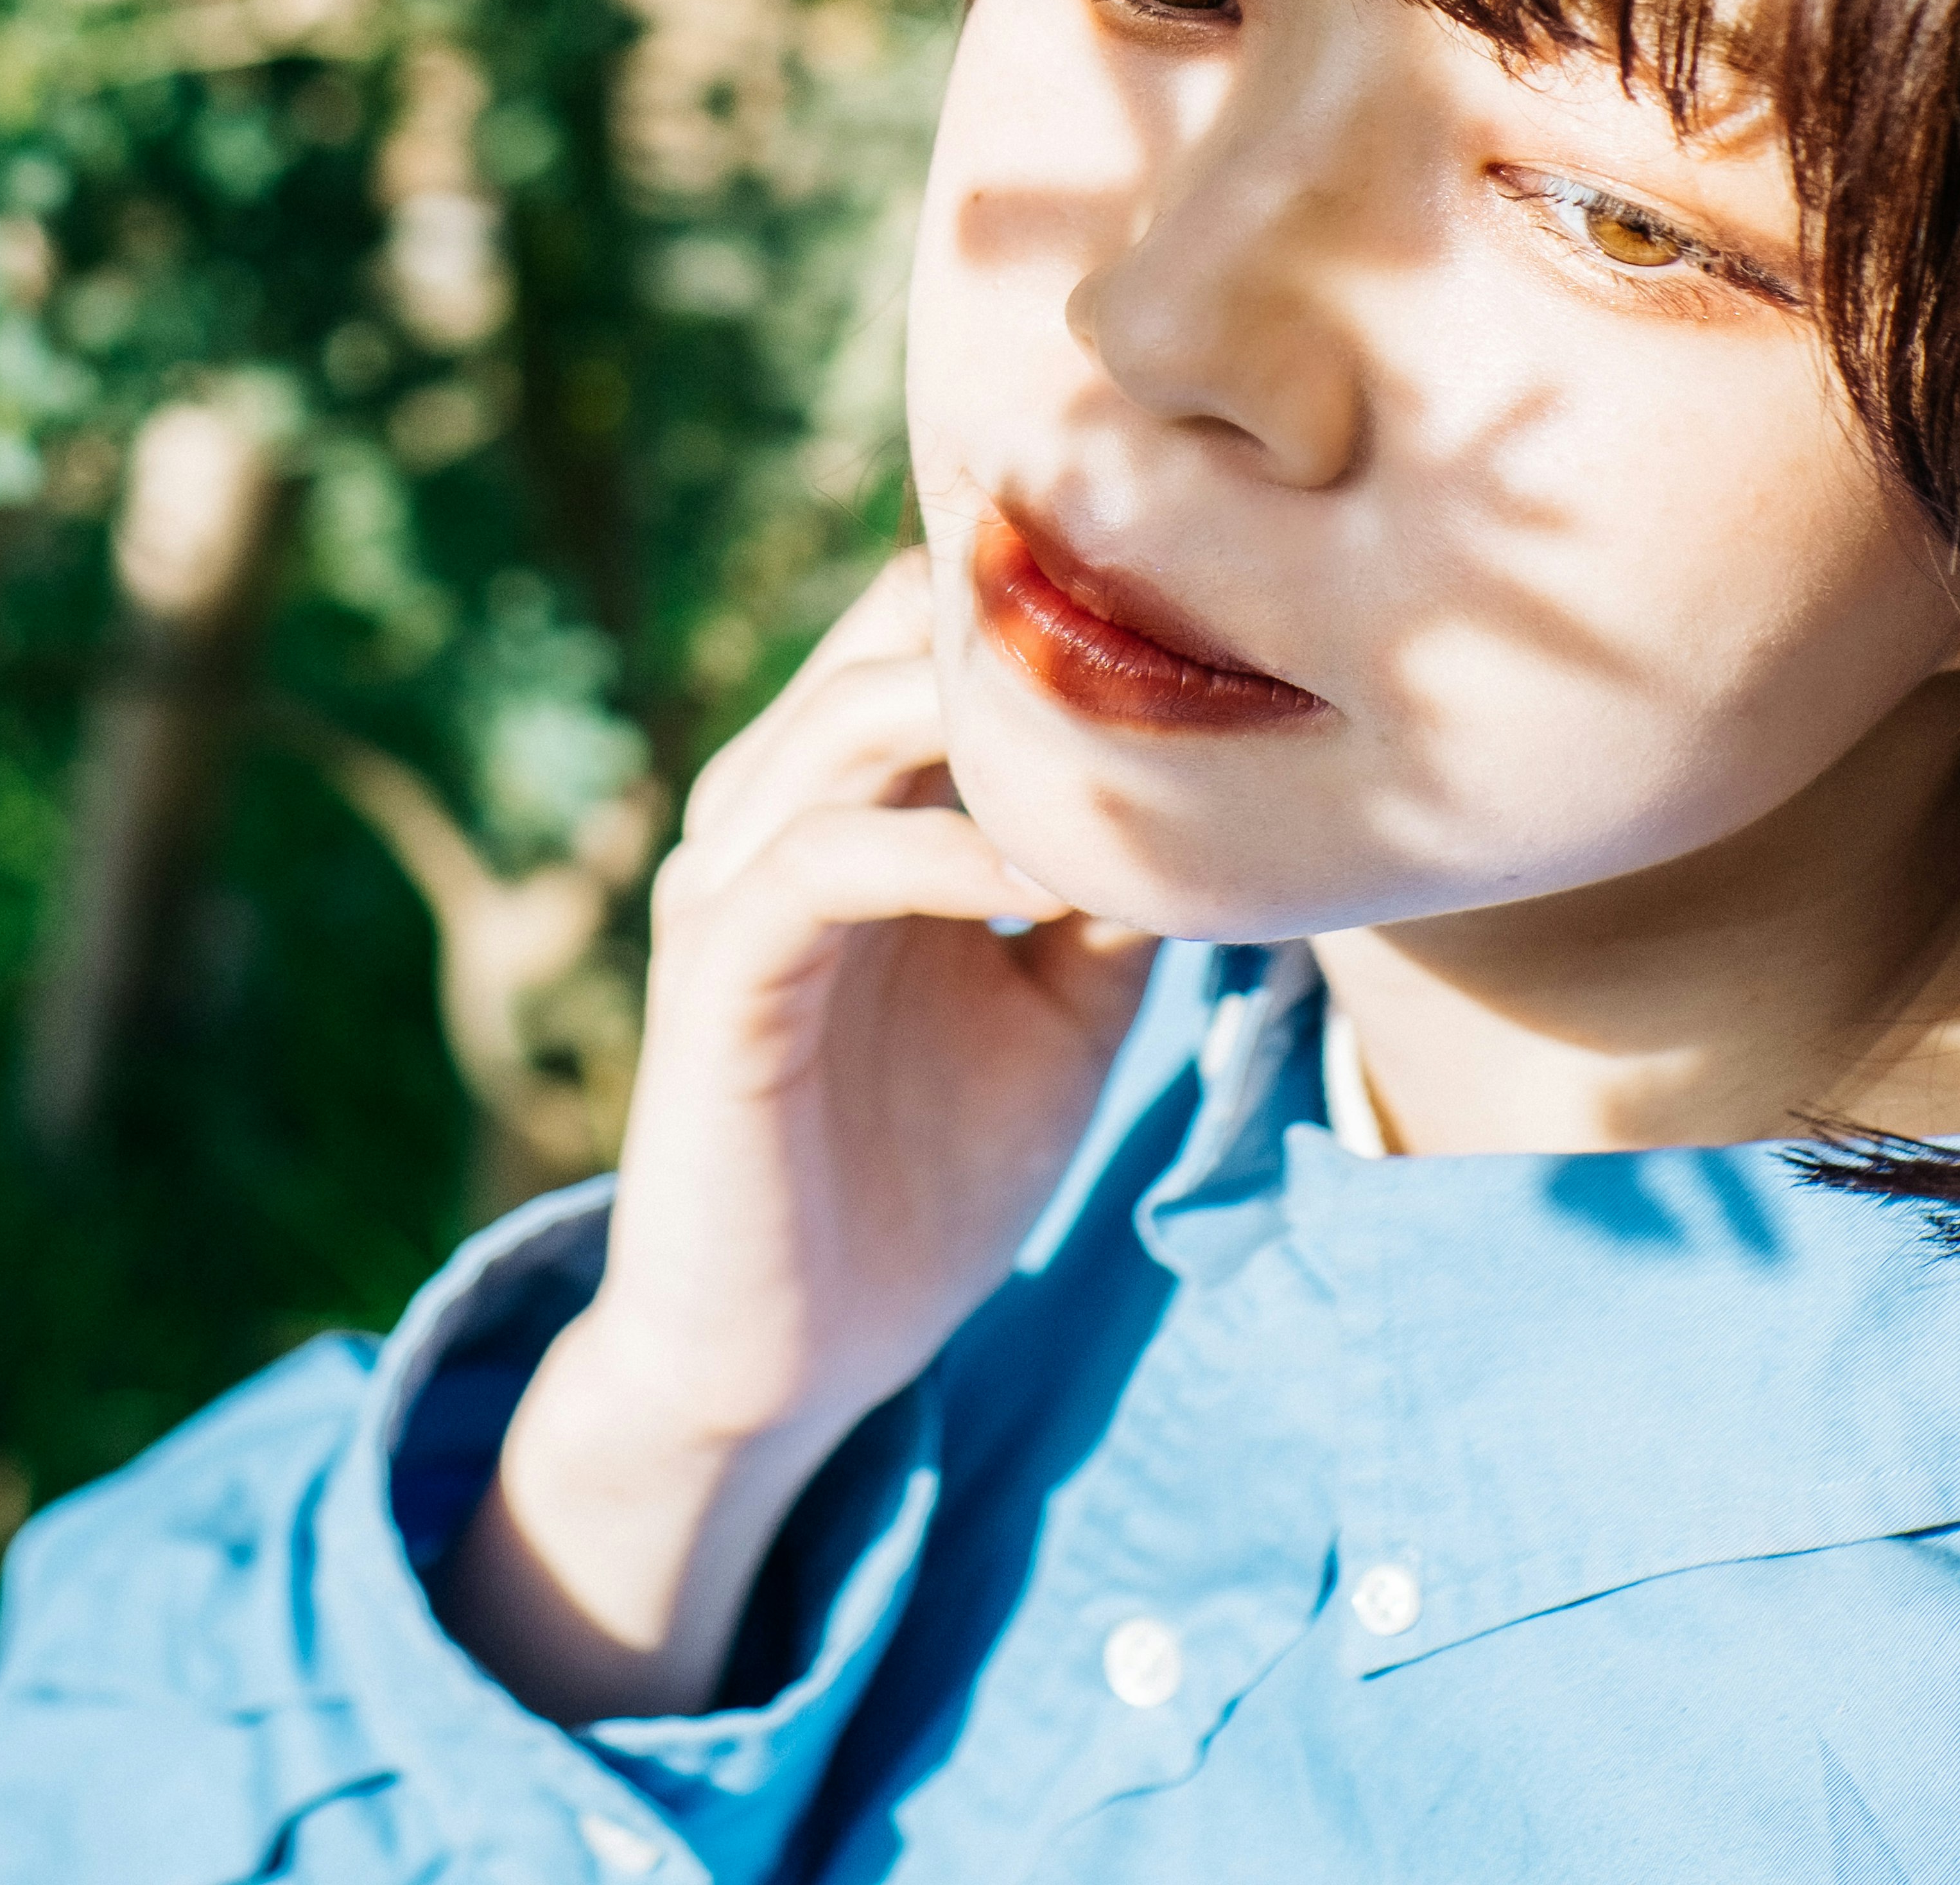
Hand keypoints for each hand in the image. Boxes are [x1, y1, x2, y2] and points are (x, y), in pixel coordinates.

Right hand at [439, 551, 1153, 1720]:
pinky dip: (939, 851)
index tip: (1213, 626)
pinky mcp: (716, 969)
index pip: (941, 619)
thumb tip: (1243, 800)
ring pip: (849, 717)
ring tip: (1128, 741)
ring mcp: (732, 876)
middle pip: (895, 629)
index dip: (1063, 601)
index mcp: (851, 792)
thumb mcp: (1063, 1009)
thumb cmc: (924, 1175)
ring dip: (992, 722)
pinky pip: (821, 861)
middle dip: (1032, 626)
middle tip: (1183, 650)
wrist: (797, 1357)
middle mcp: (776, 799)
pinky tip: (1043, 879)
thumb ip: (1116, 891)